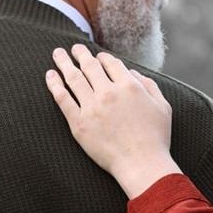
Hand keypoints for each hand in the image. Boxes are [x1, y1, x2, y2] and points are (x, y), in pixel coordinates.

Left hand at [46, 45, 181, 197]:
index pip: (111, 63)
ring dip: (64, 63)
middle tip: (74, 48)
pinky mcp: (78, 123)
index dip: (102, 57)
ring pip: (73, 78)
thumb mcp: (163, 107)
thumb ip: (149, 85)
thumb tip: (133, 73)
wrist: (141, 164)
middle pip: (90, 66)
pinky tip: (50, 75)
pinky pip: (62, 99)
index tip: (97, 56)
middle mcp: (109, 93)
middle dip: (80, 54)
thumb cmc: (156, 138)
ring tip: (57, 54)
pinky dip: (54, 84)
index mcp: (130, 86)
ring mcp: (92, 107)